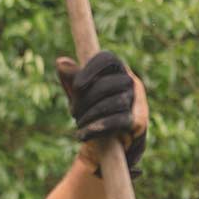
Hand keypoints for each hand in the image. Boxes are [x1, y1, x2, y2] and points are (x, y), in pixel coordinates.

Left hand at [56, 51, 147, 176]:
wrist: (109, 140)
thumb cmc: (92, 108)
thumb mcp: (79, 92)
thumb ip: (71, 77)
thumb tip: (60, 61)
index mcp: (115, 69)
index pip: (107, 58)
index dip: (91, 69)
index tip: (76, 87)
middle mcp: (130, 81)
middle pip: (106, 84)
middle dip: (84, 100)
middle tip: (72, 112)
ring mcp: (136, 101)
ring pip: (115, 102)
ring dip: (90, 115)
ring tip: (78, 123)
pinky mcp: (138, 121)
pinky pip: (119, 120)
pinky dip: (97, 128)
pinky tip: (82, 135)